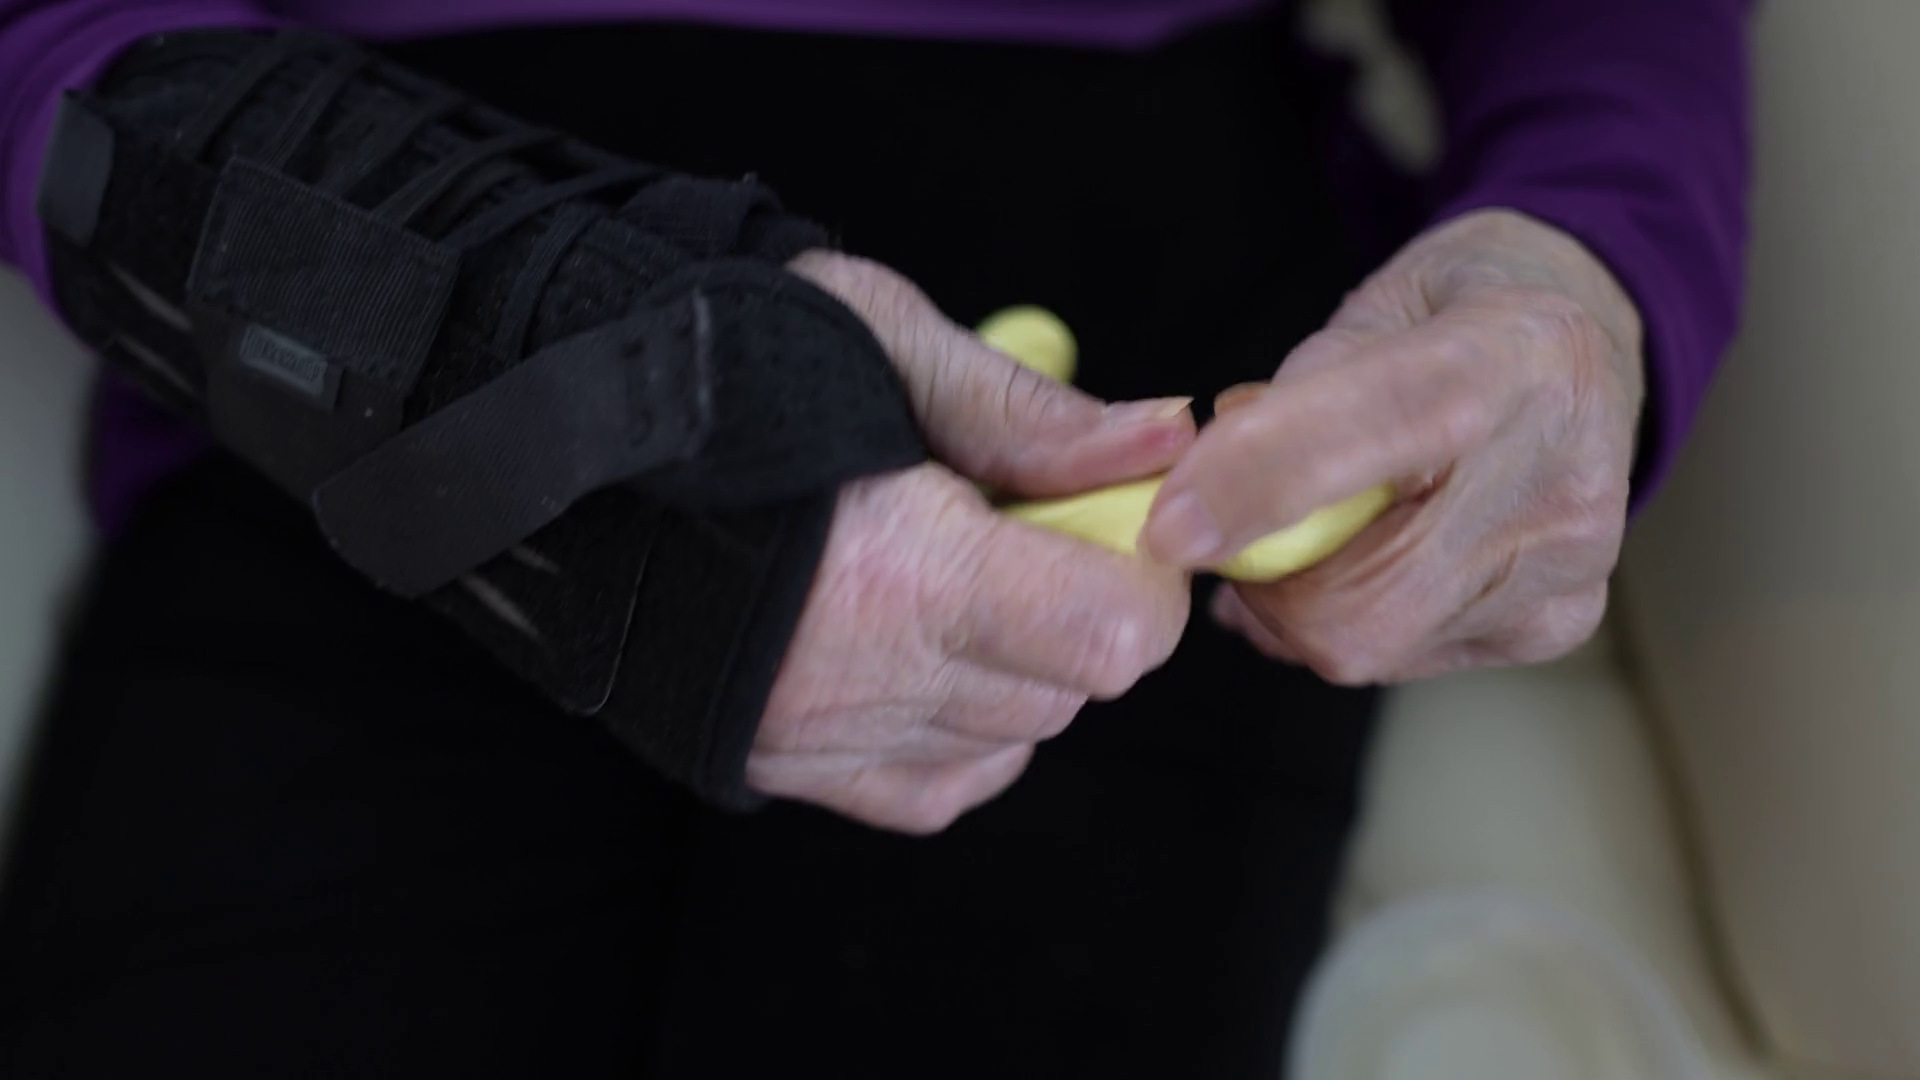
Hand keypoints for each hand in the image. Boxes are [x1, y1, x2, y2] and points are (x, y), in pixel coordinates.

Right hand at [752, 252, 1194, 832]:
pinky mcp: (786, 764)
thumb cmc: (722, 360)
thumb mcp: (881, 335)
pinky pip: (942, 785)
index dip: (1140, 569)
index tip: (1107, 510)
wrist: (563, 434)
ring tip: (951, 567)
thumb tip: (1163, 440)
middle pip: (1073, 686)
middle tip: (1014, 518)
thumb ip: (1029, 411)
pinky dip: (969, 728)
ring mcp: (820, 735)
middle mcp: (863, 675)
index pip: (1113, 632)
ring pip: (1015, 733)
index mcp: (901, 566)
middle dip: (1082, 600)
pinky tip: (934, 647)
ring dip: (1022, 658)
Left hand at [1141, 209, 1644, 682]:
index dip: (1256, 486)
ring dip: (1296, 603)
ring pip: (1367, 644)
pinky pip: (1399, 656)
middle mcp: (1558, 475)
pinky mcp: (1555, 626)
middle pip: (1359, 601)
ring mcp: (1565, 567)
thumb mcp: (1375, 309)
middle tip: (1227, 529)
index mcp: (1511, 355)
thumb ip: (1293, 395)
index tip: (1169, 525)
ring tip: (1307, 529)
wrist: (1586, 350)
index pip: (1370, 430)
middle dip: (1261, 581)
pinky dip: (1350, 617)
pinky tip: (1368, 555)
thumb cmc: (1457, 320)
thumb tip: (1203, 491)